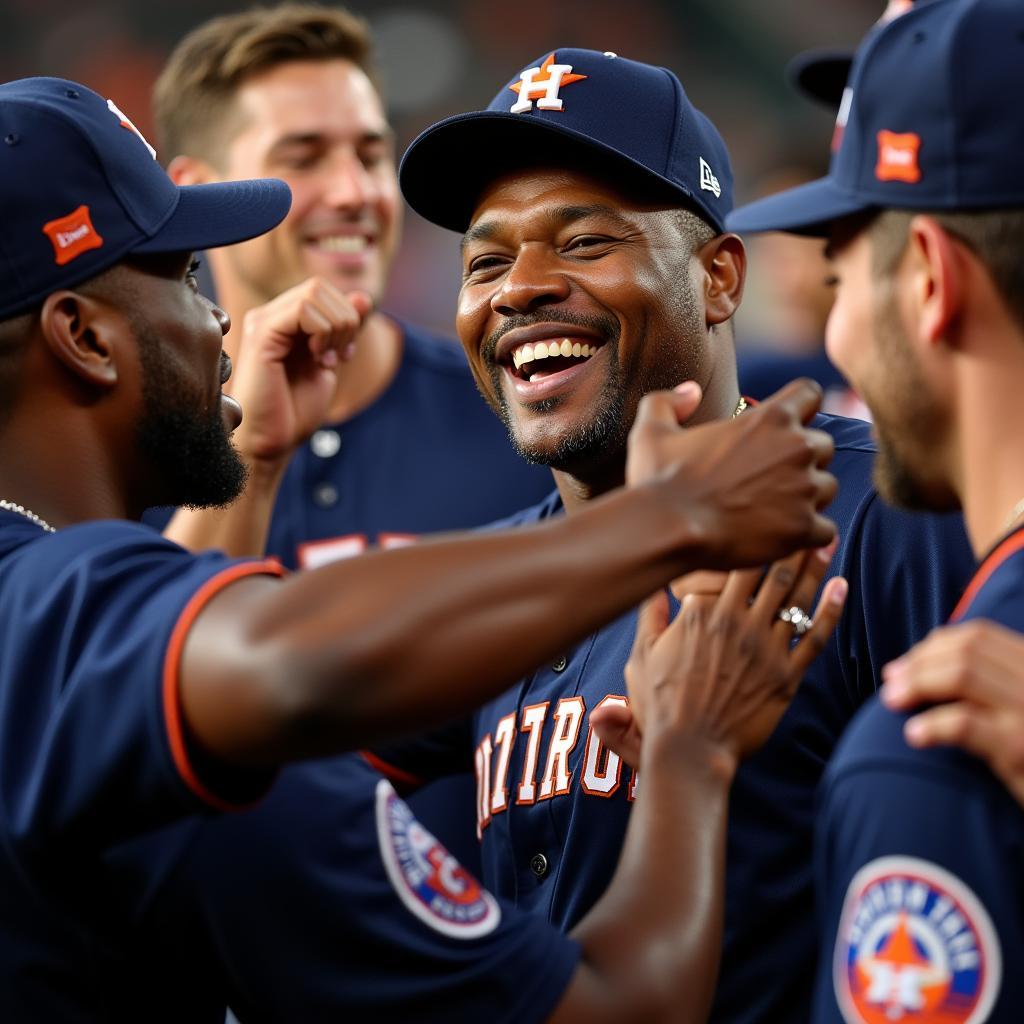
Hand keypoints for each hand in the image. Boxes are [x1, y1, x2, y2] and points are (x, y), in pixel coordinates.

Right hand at [227, 277, 372, 462]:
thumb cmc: (295, 409)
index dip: (345, 316)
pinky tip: (316, 358)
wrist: (272, 441)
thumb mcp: (331, 361)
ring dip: (335, 328)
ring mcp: (263, 322)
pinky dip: (322, 332)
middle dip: (344, 321)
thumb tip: (364, 296)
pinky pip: (302, 310)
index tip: (343, 353)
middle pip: (320, 287)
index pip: (323, 291)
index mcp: (284, 321)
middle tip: (337, 357)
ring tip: (325, 360)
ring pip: (313, 294)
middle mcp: (270, 316)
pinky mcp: (261, 334)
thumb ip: (345, 329)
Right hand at [591, 543, 847, 768]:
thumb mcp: (642, 654)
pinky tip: (841, 587)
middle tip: (807, 521)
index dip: (751, 540)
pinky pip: (815, 638)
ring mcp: (765, 650)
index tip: (763, 521)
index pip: (733, 565)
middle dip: (792, 543)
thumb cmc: (660, 704)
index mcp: (704, 613)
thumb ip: (650, 617)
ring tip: (826, 541)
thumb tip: (651, 587)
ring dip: (814, 566)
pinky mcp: (786, 678)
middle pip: (772, 573)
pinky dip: (831, 610)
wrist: (689, 748)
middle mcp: (738, 623)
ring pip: (797, 598)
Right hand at [626, 379, 836, 568]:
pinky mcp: (804, 528)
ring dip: (807, 498)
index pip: (810, 394)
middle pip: (823, 446)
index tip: (781, 429)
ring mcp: (804, 489)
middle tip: (770, 479)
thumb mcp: (652, 431)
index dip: (798, 409)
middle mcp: (796, 448)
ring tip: (771, 511)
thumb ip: (668, 401)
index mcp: (770, 418)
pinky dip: (806, 535)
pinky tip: (778, 538)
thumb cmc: (659, 480)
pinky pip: (825, 530)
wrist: (667, 529)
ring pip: (827, 488)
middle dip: (803, 460)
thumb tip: (690, 392)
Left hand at [882, 619, 1023, 808]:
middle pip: (966, 652)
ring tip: (892, 701)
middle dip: (919, 663)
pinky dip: (933, 724)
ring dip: (917, 684)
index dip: (933, 647)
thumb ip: (994, 682)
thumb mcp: (1021, 704)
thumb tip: (925, 666)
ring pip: (962, 676)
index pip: (979, 636)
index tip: (905, 665)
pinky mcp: (1020, 747)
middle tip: (890, 683)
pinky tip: (913, 735)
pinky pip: (965, 723)